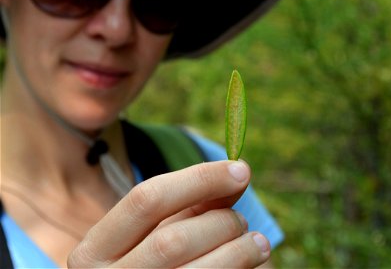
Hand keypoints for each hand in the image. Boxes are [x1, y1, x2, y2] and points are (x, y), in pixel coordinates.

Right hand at [67, 161, 270, 267]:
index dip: (199, 179)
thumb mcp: (157, 231)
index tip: (240, 169)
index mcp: (95, 250)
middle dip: (220, 222)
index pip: (146, 199)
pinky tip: (249, 262)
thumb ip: (191, 203)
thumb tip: (237, 174)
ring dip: (239, 250)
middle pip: (174, 240)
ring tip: (256, 243)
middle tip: (241, 220)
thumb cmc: (150, 262)